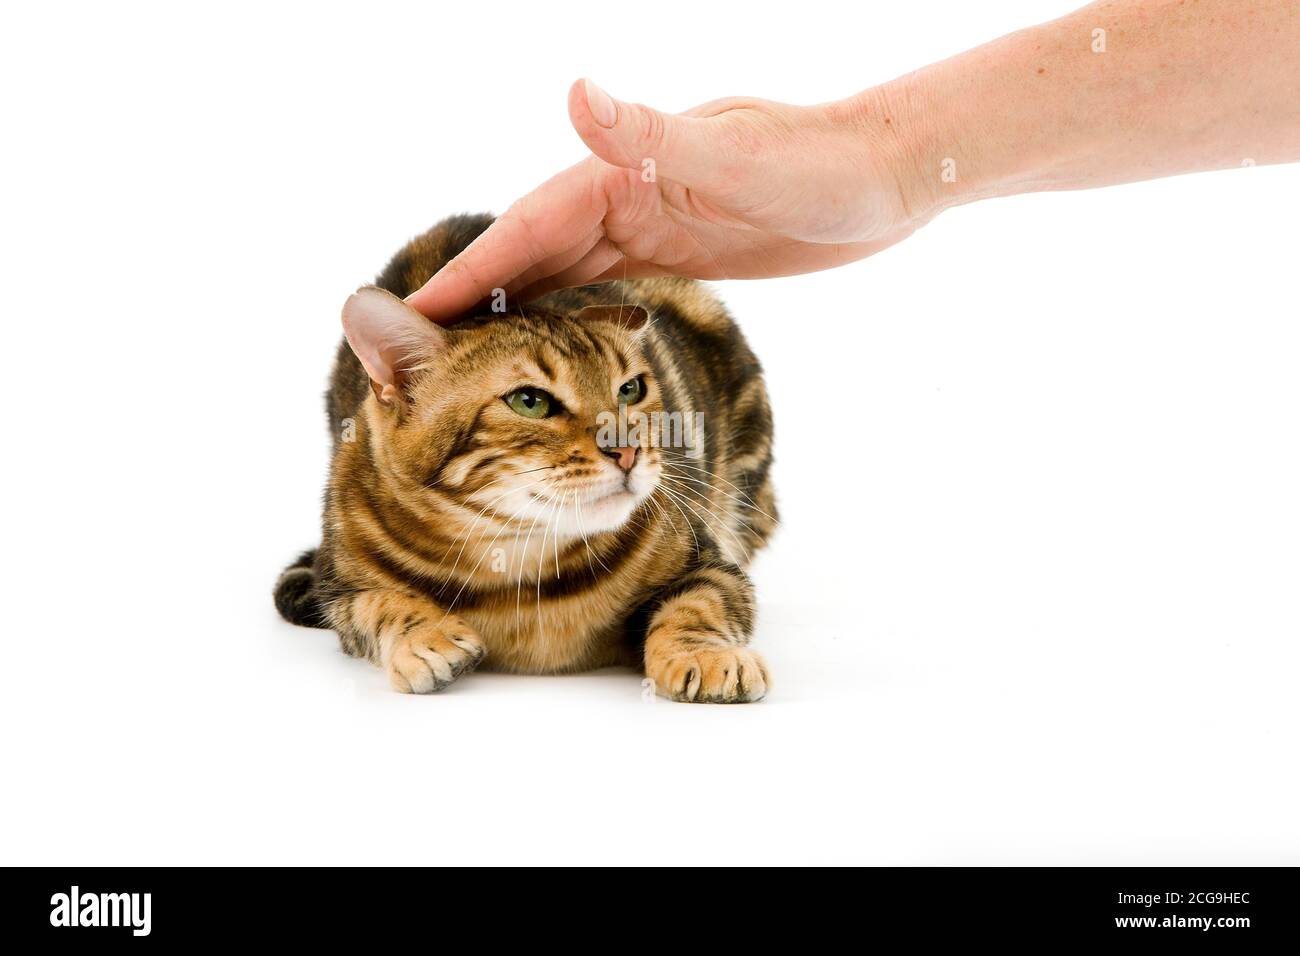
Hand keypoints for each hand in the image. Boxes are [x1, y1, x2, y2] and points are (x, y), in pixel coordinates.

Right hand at [405, 80, 925, 321]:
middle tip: (418, 354)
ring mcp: (652, 223)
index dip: (467, 272)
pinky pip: (606, 288)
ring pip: (563, 274)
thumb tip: (576, 92)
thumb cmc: (823, 166)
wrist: (889, 177)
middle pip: (531, 253)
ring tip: (466, 360)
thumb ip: (654, 135)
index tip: (411, 314)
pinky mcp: (681, 252)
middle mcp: (627, 194)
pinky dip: (569, 316)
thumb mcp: (739, 156)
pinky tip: (551, 344)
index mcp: (625, 172)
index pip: (526, 226)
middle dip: (474, 300)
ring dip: (515, 314)